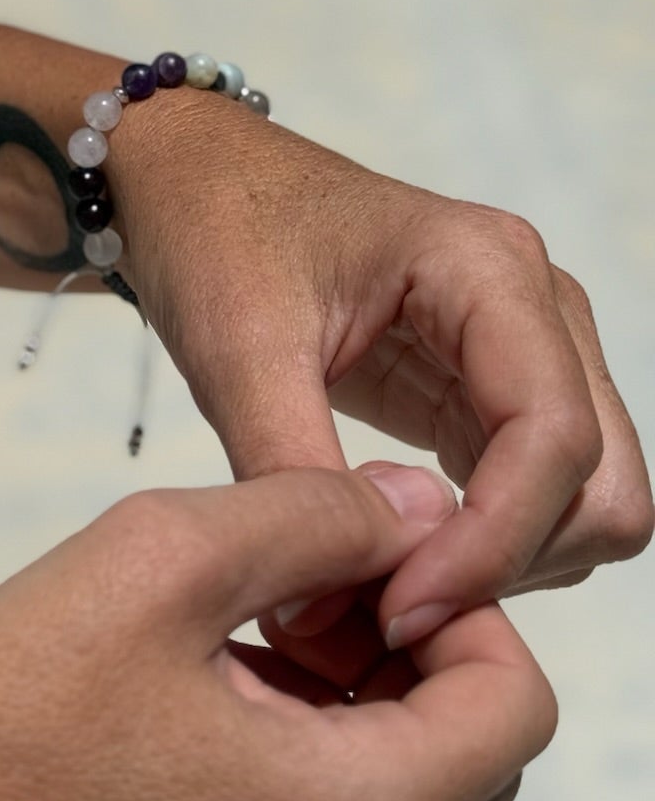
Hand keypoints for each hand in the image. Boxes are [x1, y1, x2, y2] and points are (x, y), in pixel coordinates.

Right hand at [0, 466, 552, 800]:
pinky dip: (297, 754)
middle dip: (410, 649)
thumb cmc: (1, 714)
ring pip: (392, 800)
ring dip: (350, 698)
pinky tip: (190, 689)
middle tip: (303, 578)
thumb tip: (411, 505)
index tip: (364, 549)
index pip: (515, 704)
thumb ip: (314, 513)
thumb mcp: (163, 558)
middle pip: (467, 760)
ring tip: (234, 622)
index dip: (464, 601)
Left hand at [108, 94, 652, 646]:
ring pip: (590, 500)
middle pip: (603, 482)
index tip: (397, 610)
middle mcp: (536, 305)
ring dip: (506, 563)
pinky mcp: (495, 392)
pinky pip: (538, 496)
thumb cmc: (217, 233)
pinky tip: (394, 559)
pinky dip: (486, 547)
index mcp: (486, 269)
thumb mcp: (235, 348)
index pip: (553, 435)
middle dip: (511, 562)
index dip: (492, 544)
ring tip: (381, 582)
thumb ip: (286, 473)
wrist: (197, 186)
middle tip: (387, 605)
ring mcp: (529, 350)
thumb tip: (321, 614)